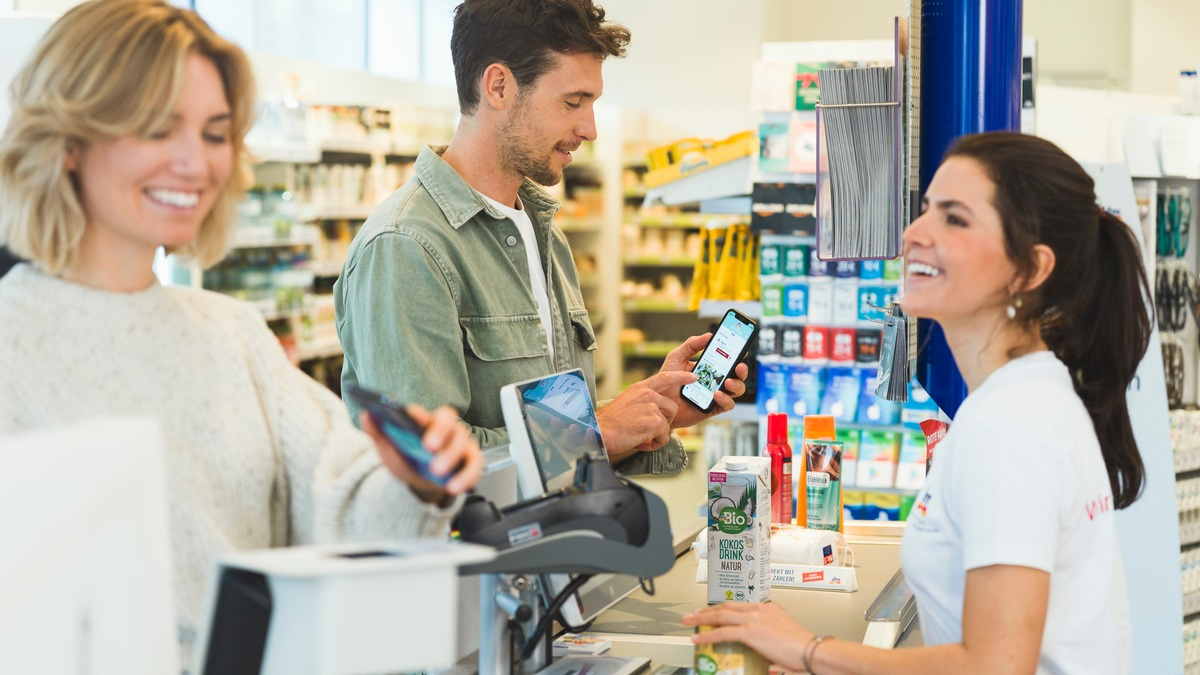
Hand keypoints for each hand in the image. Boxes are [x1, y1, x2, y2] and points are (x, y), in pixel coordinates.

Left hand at [361, 404, 482, 505]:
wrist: (419, 483)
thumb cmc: (406, 460)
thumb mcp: (389, 449)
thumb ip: (378, 432)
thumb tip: (366, 415)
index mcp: (425, 421)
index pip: (425, 413)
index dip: (420, 414)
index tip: (412, 417)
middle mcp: (447, 428)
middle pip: (449, 421)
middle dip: (439, 432)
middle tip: (428, 447)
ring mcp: (461, 443)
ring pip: (462, 443)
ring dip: (451, 457)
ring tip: (437, 472)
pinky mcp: (472, 460)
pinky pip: (475, 465)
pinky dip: (466, 476)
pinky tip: (454, 487)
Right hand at [597, 370, 696, 458]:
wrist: (599, 432)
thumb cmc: (610, 423)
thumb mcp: (626, 403)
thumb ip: (642, 402)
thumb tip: (655, 413)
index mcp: (640, 388)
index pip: (665, 377)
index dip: (681, 376)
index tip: (694, 376)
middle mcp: (647, 394)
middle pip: (672, 408)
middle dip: (664, 422)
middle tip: (648, 431)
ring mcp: (651, 407)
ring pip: (668, 424)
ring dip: (658, 434)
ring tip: (642, 437)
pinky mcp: (655, 422)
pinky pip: (664, 436)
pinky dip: (655, 444)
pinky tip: (642, 443)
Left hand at [661, 333, 748, 428]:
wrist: (659, 403)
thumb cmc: (668, 380)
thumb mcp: (676, 358)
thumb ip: (691, 345)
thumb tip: (709, 335)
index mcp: (710, 367)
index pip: (728, 359)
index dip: (738, 354)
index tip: (741, 348)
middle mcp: (716, 380)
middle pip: (737, 375)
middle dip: (742, 369)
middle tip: (738, 366)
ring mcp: (716, 395)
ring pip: (736, 390)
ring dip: (736, 385)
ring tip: (727, 381)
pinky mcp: (713, 409)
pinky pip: (726, 405)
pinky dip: (726, 400)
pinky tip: (717, 394)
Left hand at [682, 602, 811, 670]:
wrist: (810, 649)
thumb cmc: (801, 646)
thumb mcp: (781, 633)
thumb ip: (767, 634)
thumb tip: (760, 647)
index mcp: (766, 608)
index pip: (737, 605)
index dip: (720, 608)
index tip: (710, 610)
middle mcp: (758, 609)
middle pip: (725, 607)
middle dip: (705, 610)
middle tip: (692, 614)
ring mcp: (753, 619)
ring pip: (720, 616)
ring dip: (701, 619)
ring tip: (689, 622)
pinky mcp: (750, 632)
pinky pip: (722, 632)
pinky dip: (708, 635)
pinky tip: (698, 638)